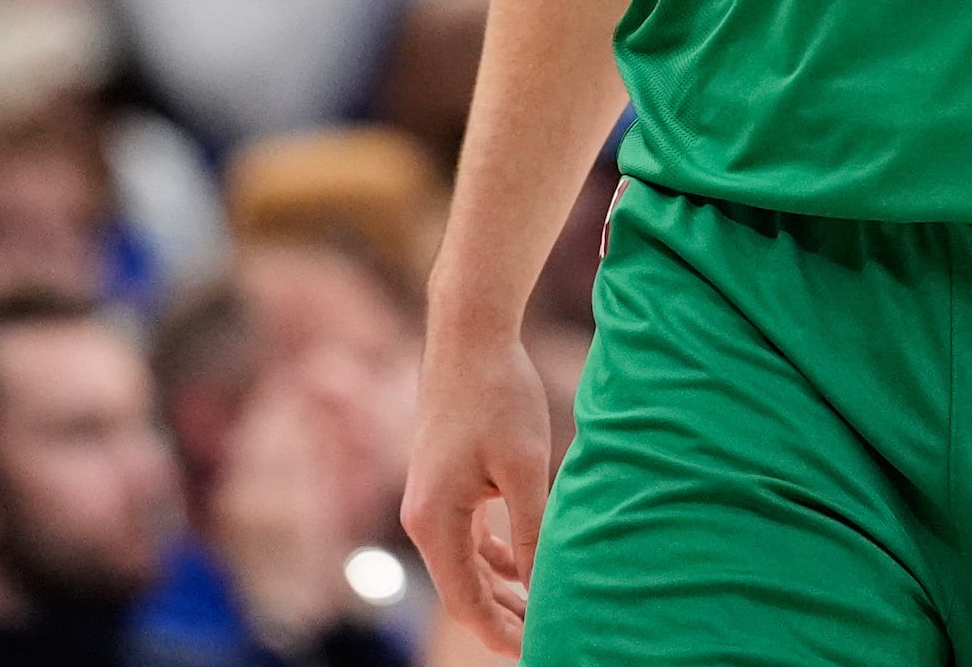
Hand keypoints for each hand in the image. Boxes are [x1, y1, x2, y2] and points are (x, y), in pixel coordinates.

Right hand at [403, 330, 554, 655]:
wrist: (470, 337)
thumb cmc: (500, 397)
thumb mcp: (526, 470)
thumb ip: (532, 532)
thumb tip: (543, 587)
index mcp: (435, 522)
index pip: (464, 601)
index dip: (500, 632)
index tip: (538, 649)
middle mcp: (423, 517)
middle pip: (462, 589)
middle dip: (503, 616)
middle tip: (548, 634)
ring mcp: (430, 500)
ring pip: (465, 564)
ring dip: (501, 588)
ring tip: (541, 609)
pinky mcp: (444, 483)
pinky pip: (467, 537)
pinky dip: (493, 556)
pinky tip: (522, 567)